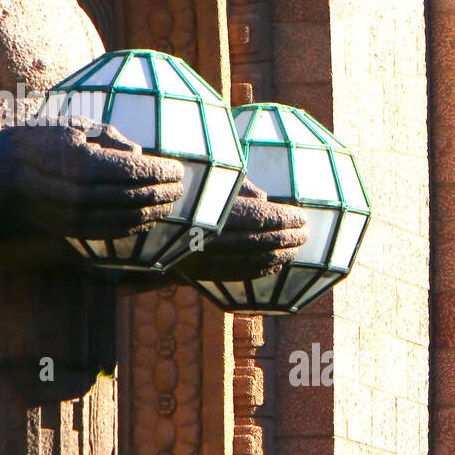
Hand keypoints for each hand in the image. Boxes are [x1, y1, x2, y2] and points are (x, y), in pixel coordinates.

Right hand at [3, 117, 184, 238]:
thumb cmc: (38, 141)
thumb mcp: (74, 126)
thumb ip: (110, 137)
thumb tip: (138, 154)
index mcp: (85, 163)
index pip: (136, 172)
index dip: (162, 173)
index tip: (178, 168)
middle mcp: (83, 193)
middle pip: (135, 196)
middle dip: (162, 193)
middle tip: (180, 187)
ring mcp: (76, 215)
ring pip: (127, 219)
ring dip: (153, 212)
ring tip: (170, 205)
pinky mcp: (71, 229)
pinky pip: (110, 232)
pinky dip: (133, 227)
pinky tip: (146, 219)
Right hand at [175, 176, 307, 282]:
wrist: (148, 222)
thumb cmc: (186, 191)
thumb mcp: (212, 179)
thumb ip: (240, 187)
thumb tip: (267, 200)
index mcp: (212, 211)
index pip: (257, 217)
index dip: (282, 219)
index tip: (301, 216)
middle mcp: (208, 237)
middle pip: (257, 240)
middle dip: (285, 238)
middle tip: (305, 233)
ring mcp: (203, 258)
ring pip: (249, 260)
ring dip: (277, 256)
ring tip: (296, 249)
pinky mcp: (200, 273)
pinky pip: (236, 274)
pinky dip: (260, 271)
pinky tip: (275, 265)